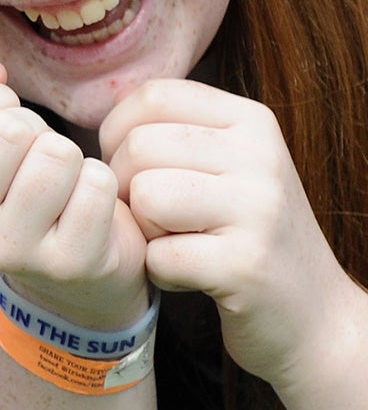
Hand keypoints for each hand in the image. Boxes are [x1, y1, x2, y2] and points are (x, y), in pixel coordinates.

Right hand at [0, 54, 148, 327]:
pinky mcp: (65, 265)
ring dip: (69, 156)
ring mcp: (8, 253)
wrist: (65, 265)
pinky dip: (100, 183)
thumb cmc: (13, 181)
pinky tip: (85, 205)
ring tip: (60, 181)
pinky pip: (97, 185)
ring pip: (56, 155)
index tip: (1, 124)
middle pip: (10, 130)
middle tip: (35, 158)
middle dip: (35, 129)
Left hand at [102, 79, 350, 387]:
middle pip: (138, 147)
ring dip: (145, 231)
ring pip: (145, 195)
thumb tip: (98, 120)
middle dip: (127, 189)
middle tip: (158, 220)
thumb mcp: (225, 165)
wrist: (312, 313)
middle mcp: (261, 156)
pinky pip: (158, 255)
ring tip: (177, 244)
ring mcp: (259, 209)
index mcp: (251, 121)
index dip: (118, 132)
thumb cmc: (244, 233)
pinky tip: (191, 276)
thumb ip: (173, 132)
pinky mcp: (246, 264)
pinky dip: (160, 273)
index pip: (154, 96)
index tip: (134, 169)